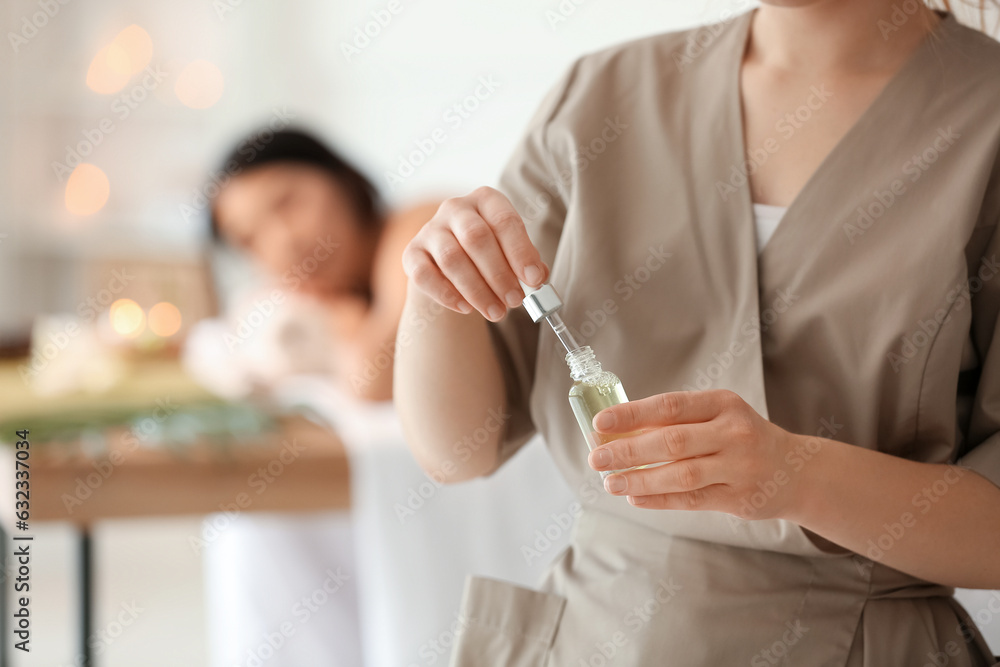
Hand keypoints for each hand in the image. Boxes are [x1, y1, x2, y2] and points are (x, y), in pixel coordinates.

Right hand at [401, 186, 548, 321]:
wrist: (450, 266)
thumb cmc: (489, 256)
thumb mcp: (512, 253)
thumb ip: (528, 263)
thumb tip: (538, 277)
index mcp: (486, 200)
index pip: (504, 221)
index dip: (521, 252)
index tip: (534, 280)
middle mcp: (456, 208)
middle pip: (476, 238)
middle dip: (499, 274)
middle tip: (515, 301)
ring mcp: (430, 229)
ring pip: (452, 258)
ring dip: (477, 290)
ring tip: (496, 312)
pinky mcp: (411, 253)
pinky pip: (425, 275)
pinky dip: (447, 295)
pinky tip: (466, 308)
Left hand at [588, 389, 804, 519]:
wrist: (795, 471)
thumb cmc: (742, 437)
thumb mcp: (717, 416)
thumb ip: (676, 422)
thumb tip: (619, 431)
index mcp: (723, 403)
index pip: (669, 406)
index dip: (631, 414)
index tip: (600, 422)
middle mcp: (733, 432)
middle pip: (672, 441)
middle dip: (628, 450)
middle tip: (597, 458)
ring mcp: (739, 466)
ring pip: (680, 474)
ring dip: (640, 478)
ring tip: (610, 482)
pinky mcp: (739, 497)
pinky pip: (691, 499)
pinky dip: (659, 499)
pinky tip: (635, 497)